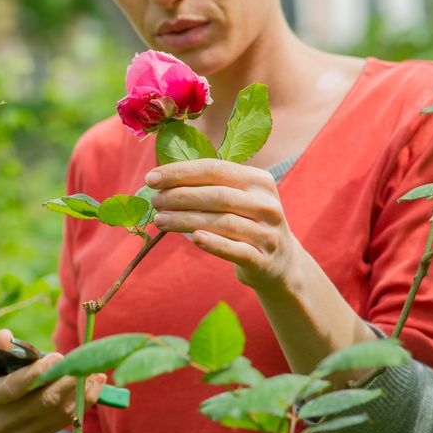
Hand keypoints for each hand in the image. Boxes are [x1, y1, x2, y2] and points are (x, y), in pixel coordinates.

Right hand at [0, 329, 106, 432]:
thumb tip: (7, 335)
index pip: (10, 389)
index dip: (34, 375)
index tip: (55, 357)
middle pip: (39, 404)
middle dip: (63, 381)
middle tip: (79, 361)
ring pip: (55, 414)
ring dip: (78, 393)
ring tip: (94, 372)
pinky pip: (61, 423)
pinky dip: (80, 404)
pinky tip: (94, 386)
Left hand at [146, 159, 306, 290]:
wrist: (281, 263)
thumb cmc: (245, 223)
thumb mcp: (237, 199)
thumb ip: (207, 187)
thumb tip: (159, 180)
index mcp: (259, 181)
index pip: (215, 169)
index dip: (180, 172)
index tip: (151, 178)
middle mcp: (267, 204)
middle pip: (217, 195)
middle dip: (179, 196)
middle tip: (154, 201)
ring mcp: (268, 233)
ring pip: (222, 222)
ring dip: (185, 220)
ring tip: (159, 220)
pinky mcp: (264, 260)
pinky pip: (236, 250)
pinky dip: (214, 243)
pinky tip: (193, 238)